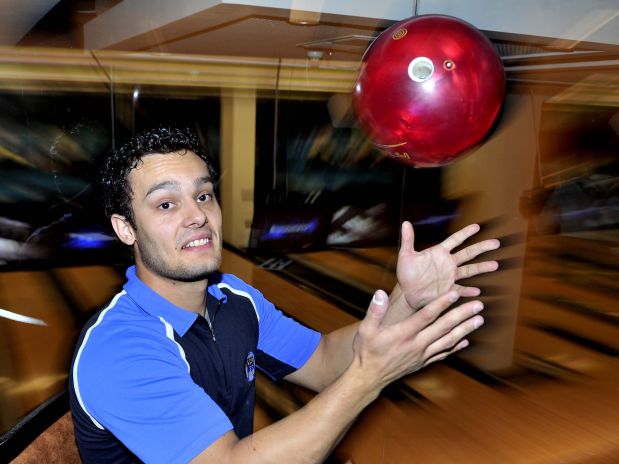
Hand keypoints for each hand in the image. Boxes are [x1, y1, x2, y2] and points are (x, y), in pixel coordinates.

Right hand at [353, 290, 483, 389]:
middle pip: (443, 327)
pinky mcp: (422, 363)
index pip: (426, 316)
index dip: (441, 304)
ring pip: (447, 341)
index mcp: (403, 333)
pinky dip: (455, 347)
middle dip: (462, 315)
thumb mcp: (365, 330)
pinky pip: (442, 354)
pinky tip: (465, 341)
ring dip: (465, 330)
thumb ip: (375, 311)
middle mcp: (416, 344)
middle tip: (479, 305)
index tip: (455, 293)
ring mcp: (421, 355)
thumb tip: (380, 293)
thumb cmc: (366, 352)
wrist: (367, 378)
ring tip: (479, 320)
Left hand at [396, 222, 499, 309]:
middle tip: (496, 243)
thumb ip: (408, 240)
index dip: (465, 233)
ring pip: (469, 271)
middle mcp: (448, 263)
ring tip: (495, 265)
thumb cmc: (406, 274)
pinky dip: (469, 291)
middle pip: (468, 253)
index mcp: (439, 253)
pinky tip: (477, 291)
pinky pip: (461, 290)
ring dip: (481, 268)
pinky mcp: (449, 291)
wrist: (406, 293)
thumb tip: (405, 223)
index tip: (477, 226)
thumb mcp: (406, 256)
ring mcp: (450, 277)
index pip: (455, 240)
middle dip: (482, 248)